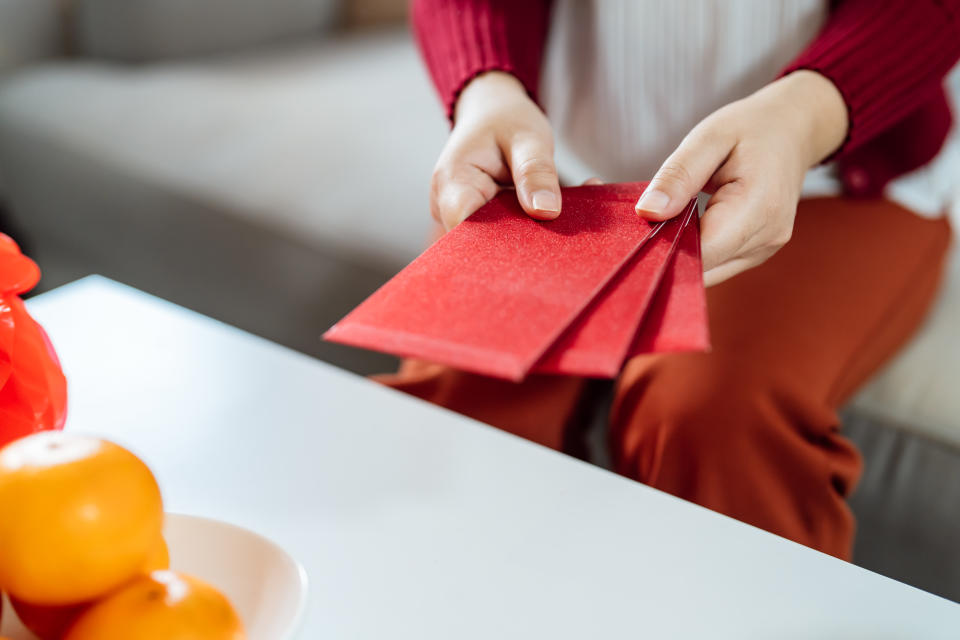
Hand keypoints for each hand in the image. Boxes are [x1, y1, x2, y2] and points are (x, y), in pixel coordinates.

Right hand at [431, 71, 560, 229]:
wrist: (491, 112)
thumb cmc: (506, 120)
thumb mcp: (529, 137)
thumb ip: (536, 172)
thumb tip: (546, 212)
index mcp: (452, 181)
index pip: (466, 232)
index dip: (500, 243)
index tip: (539, 236)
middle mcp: (446, 205)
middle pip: (479, 243)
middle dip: (519, 242)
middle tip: (560, 227)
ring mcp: (457, 217)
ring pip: (490, 243)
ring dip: (525, 236)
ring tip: (556, 215)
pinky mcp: (473, 222)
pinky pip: (497, 235)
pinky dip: (523, 229)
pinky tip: (546, 214)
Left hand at [635, 70, 848, 286]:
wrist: (793, 130)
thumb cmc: (751, 128)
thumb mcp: (709, 138)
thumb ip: (678, 176)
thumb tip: (647, 212)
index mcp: (758, 206)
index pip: (701, 253)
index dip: (664, 247)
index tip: (638, 228)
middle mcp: (766, 237)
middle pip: (702, 267)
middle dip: (668, 250)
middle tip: (644, 220)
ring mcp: (765, 249)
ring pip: (707, 271)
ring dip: (681, 252)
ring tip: (668, 216)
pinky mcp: (757, 253)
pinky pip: (717, 264)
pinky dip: (695, 251)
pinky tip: (684, 225)